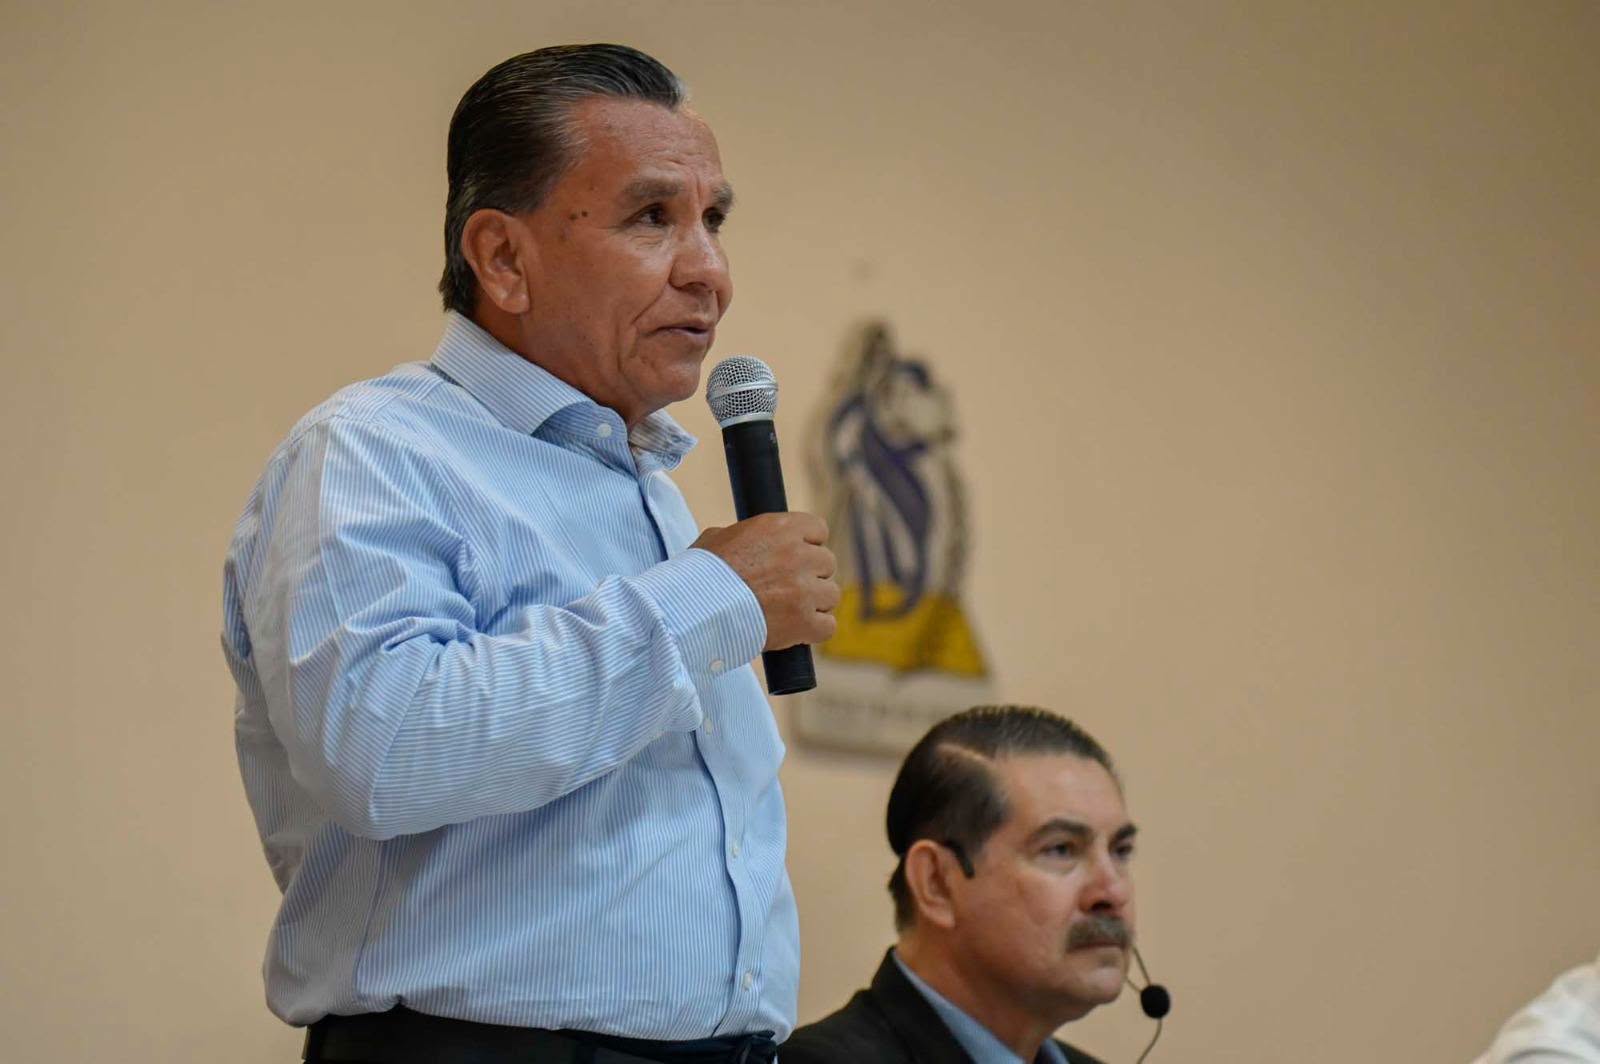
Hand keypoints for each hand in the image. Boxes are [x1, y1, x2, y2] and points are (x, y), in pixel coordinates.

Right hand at [692, 512, 839, 650]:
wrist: (695, 611)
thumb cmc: (700, 575)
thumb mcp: (717, 539)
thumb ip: (744, 536)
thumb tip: (744, 541)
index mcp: (780, 528)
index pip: (818, 529)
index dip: (808, 545)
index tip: (796, 558)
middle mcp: (798, 555)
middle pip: (827, 563)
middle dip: (811, 576)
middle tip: (788, 589)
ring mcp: (805, 589)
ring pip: (831, 595)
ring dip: (815, 604)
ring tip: (790, 612)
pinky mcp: (805, 621)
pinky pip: (827, 626)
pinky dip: (814, 631)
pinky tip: (797, 631)